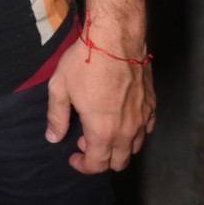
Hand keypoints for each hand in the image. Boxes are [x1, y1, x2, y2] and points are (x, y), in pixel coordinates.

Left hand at [45, 38, 155, 173]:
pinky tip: (122, 118)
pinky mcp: (151, 103)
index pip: (96, 164)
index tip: (73, 157)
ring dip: (118, 146)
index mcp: (102, 131)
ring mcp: (142, 117)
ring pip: (134, 147)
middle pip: (119, 162)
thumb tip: (53, 138)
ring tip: (102, 128)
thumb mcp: (60, 88)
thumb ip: (56, 117)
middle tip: (84, 140)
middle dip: (101, 159)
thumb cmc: (84, 62)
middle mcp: (127, 130)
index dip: (83, 166)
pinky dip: (135, 131)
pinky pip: (147, 128)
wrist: (115, 38)